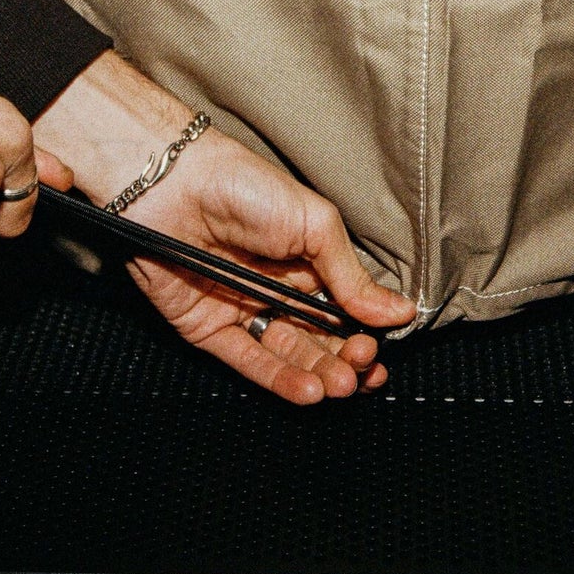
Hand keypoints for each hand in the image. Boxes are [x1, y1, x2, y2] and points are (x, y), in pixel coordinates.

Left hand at [34, 51, 414, 403]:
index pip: (345, 311)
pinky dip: (279, 379)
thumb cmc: (246, 188)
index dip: (363, 334)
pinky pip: (248, 361)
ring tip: (340, 385)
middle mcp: (279, 291)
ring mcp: (244, 311)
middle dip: (345, 359)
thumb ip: (353, 276)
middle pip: (320, 339)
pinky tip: (309, 389)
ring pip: (289, 355)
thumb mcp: (316, 225)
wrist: (175, 184)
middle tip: (362, 369)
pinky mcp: (208, 329)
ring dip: (318, 374)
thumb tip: (399, 311)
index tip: (377, 349)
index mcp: (309, 263)